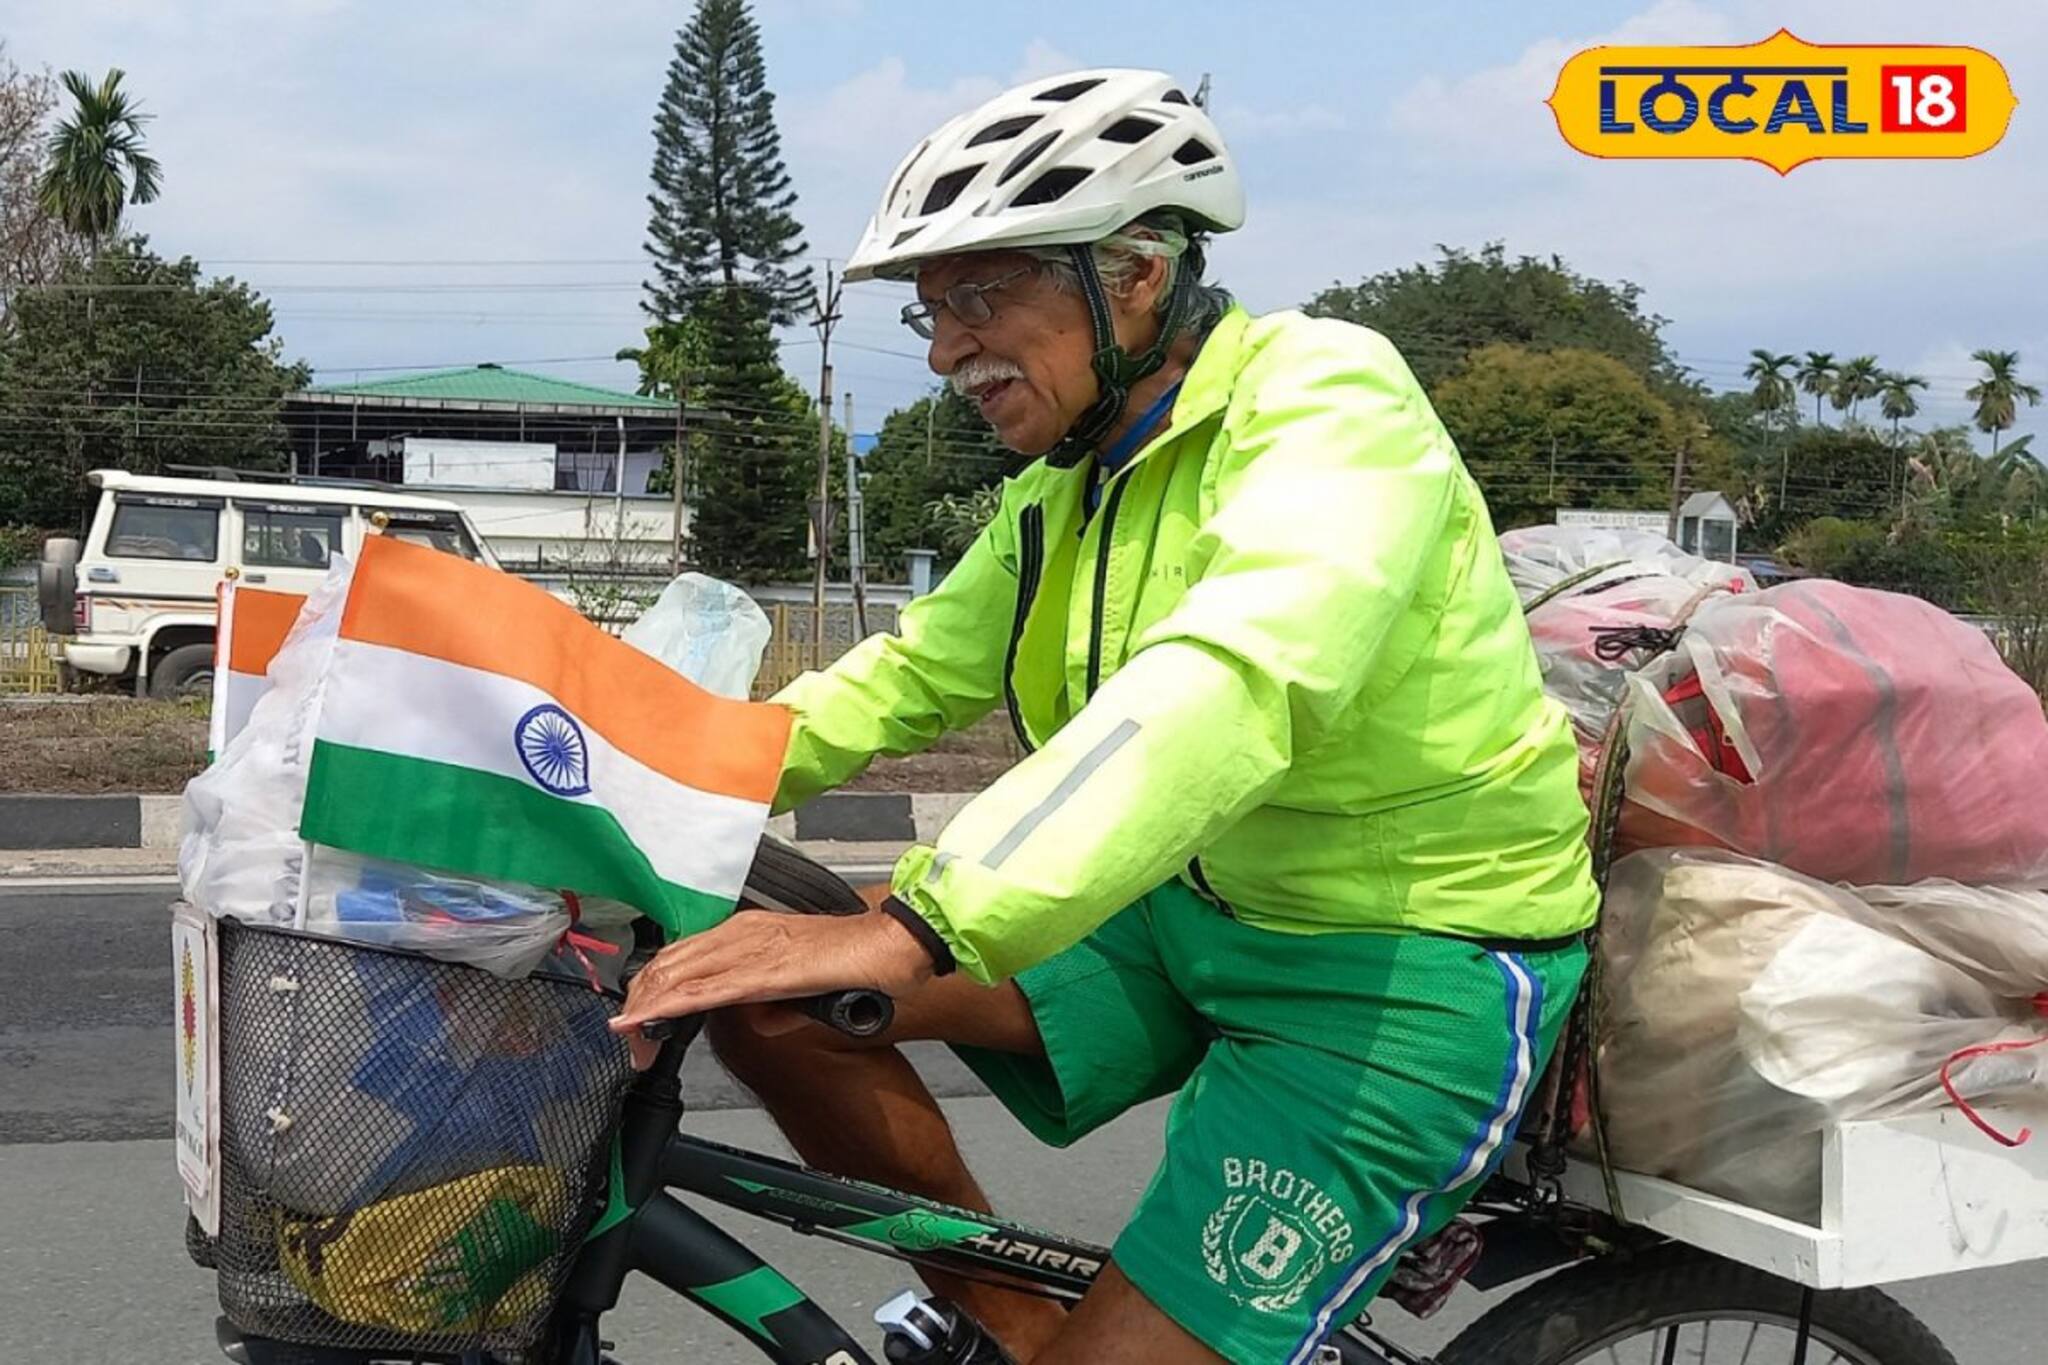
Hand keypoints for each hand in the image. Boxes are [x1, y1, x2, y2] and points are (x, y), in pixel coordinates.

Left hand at [608, 906, 934, 1069]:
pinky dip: (668, 1004)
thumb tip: (760, 1022)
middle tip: (627, 1035)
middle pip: (671, 963)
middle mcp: (744, 932)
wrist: (895, 944)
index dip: (654, 986)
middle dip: (641, 1000)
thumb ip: (779, 1002)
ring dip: (646, 1005)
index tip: (637, 1016)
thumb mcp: (807, 986)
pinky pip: (705, 988)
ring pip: (679, 973)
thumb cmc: (861, 960)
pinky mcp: (764, 969)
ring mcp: (752, 948)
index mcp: (751, 931)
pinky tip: (645, 1017)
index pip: (685, 956)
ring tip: (626, 1032)